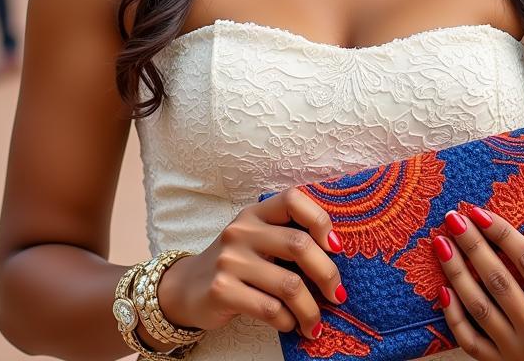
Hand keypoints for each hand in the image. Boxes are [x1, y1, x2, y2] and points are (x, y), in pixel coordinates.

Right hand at [156, 188, 346, 341]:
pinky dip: (287, 321)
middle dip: (327, 273)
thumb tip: (336, 255)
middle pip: (299, 245)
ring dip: (310, 309)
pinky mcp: (222, 290)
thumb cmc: (237, 263)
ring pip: (289, 284)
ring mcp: (230, 260)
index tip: (337, 247)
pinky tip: (290, 325)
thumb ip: (287, 237)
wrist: (186, 289)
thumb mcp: (257, 239)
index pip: (294, 199)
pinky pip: (270, 308)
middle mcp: (242, 230)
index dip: (320, 220)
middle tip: (337, 294)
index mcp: (256, 212)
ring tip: (315, 323)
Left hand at [434, 205, 523, 360]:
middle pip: (498, 280)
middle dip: (472, 246)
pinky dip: (454, 317)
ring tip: (441, 244)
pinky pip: (471, 342)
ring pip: (479, 307)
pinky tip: (442, 290)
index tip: (480, 212)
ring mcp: (517, 353)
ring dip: (456, 273)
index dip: (503, 234)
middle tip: (453, 218)